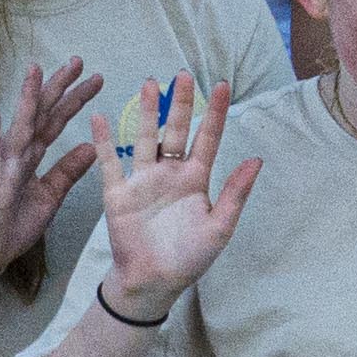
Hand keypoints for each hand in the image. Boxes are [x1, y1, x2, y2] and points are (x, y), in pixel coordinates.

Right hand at [0, 55, 104, 284]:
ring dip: (26, 100)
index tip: (95, 78)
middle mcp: (17, 154)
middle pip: (41, 114)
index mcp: (33, 155)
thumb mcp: (49, 197)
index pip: (56, 120)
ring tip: (35, 71)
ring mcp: (2, 166)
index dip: (75, 99)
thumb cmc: (11, 223)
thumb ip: (67, 172)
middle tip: (78, 60)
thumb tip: (90, 146)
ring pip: (19, 128)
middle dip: (58, 87)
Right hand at [87, 69, 259, 317]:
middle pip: (176, 131)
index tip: (222, 85)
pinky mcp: (118, 193)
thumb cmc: (190, 258)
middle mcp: (170, 174)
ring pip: (146, 139)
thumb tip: (257, 159)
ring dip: (148, 113)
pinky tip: (100, 117)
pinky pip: (109, 163)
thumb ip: (235, 193)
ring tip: (150, 84)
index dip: (215, 113)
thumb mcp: (219, 227)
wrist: (153, 282)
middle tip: (183, 75)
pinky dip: (104, 141)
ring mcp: (143, 181)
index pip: (207, 139)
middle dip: (181, 104)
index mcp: (196, 180)